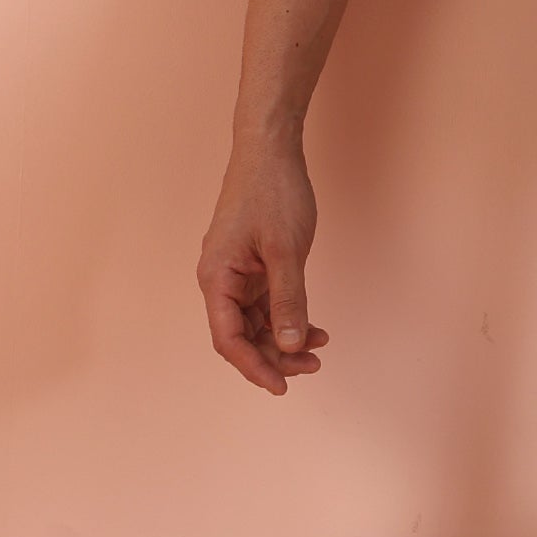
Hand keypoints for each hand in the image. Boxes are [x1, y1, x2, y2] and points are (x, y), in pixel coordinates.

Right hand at [196, 137, 329, 395]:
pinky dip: (288, 316)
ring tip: (320, 347)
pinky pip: (266, 303)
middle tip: (313, 366)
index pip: (229, 338)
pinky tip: (314, 327)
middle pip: (242, 335)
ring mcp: (237, 273)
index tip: (282, 386)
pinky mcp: (253, 265)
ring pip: (256, 321)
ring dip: (284, 338)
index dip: (254, 366)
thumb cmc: (273, 193)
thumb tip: (288, 344)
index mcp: (217, 278)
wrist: (270, 150)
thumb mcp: (285, 250)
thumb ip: (288, 299)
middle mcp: (221, 280)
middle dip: (275, 355)